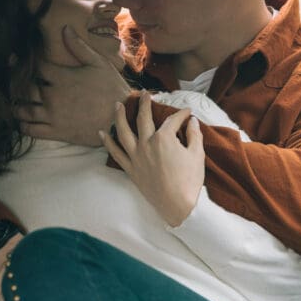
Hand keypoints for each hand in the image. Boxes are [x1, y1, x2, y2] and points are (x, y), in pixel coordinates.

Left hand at [16, 25, 130, 145]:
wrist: (123, 118)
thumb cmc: (112, 88)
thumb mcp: (99, 63)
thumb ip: (79, 46)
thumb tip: (65, 28)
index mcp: (61, 77)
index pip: (36, 67)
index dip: (28, 62)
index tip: (22, 61)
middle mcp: (53, 96)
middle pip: (25, 88)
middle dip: (18, 84)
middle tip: (13, 82)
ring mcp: (53, 115)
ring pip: (24, 110)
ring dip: (16, 106)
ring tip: (14, 103)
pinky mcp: (56, 132)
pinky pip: (31, 130)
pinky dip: (23, 126)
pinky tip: (22, 122)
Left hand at [100, 92, 204, 226]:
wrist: (179, 206)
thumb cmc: (190, 181)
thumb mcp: (197, 155)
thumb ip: (194, 135)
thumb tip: (192, 121)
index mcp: (164, 138)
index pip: (172, 120)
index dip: (181, 115)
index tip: (187, 113)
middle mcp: (146, 144)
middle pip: (144, 118)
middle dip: (145, 104)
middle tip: (144, 94)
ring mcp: (136, 157)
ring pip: (123, 131)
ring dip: (119, 116)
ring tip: (117, 105)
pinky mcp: (131, 169)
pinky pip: (116, 153)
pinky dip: (108, 142)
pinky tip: (102, 133)